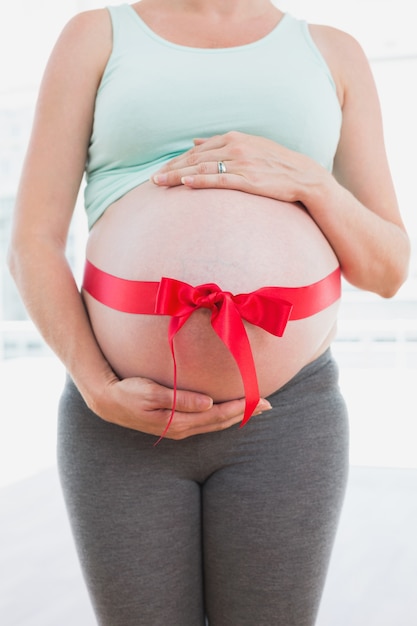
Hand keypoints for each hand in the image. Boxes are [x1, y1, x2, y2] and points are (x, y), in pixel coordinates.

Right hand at [90, 375, 271, 439]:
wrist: (108, 402)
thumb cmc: (129, 393)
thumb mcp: (152, 392)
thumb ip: (181, 398)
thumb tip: (208, 404)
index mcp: (180, 421)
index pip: (218, 415)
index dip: (240, 408)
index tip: (260, 400)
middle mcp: (183, 428)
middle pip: (221, 422)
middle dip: (244, 413)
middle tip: (267, 405)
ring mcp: (179, 429)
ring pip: (215, 424)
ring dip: (235, 416)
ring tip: (253, 409)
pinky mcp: (175, 425)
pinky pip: (205, 423)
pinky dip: (221, 417)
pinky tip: (228, 412)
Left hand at [152, 131, 324, 203]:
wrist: (303, 176)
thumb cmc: (275, 163)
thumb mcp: (249, 146)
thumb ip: (220, 144)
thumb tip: (195, 142)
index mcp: (234, 138)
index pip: (197, 150)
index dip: (176, 161)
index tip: (161, 171)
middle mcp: (235, 147)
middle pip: (195, 159)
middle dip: (171, 169)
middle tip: (153, 180)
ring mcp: (241, 163)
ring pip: (202, 169)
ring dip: (178, 176)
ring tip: (159, 184)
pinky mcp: (248, 179)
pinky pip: (220, 179)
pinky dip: (201, 181)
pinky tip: (186, 184)